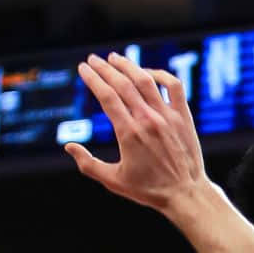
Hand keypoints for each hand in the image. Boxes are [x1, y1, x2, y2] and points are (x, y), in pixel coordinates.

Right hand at [66, 53, 206, 212]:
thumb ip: (88, 164)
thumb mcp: (113, 181)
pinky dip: (160, 74)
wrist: (185, 194)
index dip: (92, 79)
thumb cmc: (149, 190)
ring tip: (115, 58)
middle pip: (122, 83)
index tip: (83, 68)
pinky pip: (173, 86)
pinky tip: (147, 72)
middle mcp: (147, 120)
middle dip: (104, 68)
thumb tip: (69, 147)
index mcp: (128, 133)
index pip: (107, 96)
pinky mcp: (183, 117)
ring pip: (145, 80)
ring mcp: (167, 116)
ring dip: (128, 66)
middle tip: (93, 59)